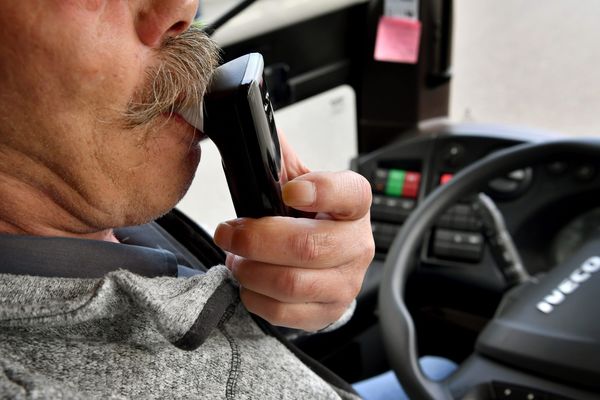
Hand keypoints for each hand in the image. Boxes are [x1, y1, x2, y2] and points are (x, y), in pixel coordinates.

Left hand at [213, 134, 374, 330]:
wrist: (326, 261)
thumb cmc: (308, 218)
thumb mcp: (297, 182)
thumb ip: (278, 158)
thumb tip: (247, 127)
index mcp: (353, 204)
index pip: (349, 193)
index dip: (320, 190)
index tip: (289, 191)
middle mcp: (357, 244)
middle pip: (307, 246)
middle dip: (255, 239)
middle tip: (229, 233)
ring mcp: (345, 282)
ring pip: (290, 282)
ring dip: (250, 270)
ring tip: (237, 258)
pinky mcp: (328, 312)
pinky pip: (284, 312)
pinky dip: (255, 296)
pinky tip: (250, 280)